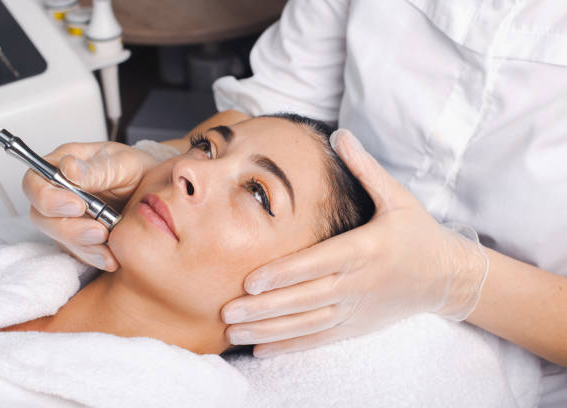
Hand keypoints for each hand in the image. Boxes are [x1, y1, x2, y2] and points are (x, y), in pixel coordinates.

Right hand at [22, 142, 158, 270]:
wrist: (158, 192)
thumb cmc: (137, 170)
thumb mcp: (124, 163)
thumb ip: (97, 169)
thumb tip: (69, 169)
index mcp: (63, 165)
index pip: (34, 182)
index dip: (48, 198)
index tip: (78, 206)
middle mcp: (60, 192)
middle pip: (41, 215)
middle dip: (68, 228)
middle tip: (99, 231)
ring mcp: (68, 217)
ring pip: (59, 237)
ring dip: (83, 245)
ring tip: (108, 243)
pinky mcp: (80, 238)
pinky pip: (80, 252)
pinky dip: (95, 257)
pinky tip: (111, 258)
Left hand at [221, 129, 487, 357]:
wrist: (448, 277)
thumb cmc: (418, 233)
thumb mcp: (397, 197)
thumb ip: (365, 168)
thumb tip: (340, 132)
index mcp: (366, 249)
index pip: (317, 263)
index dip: (283, 274)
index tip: (249, 281)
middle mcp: (358, 283)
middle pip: (305, 299)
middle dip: (264, 308)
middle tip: (226, 311)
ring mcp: (356, 310)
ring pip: (307, 324)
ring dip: (268, 331)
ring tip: (234, 333)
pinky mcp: (356, 326)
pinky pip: (319, 339)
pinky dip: (289, 346)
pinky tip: (259, 350)